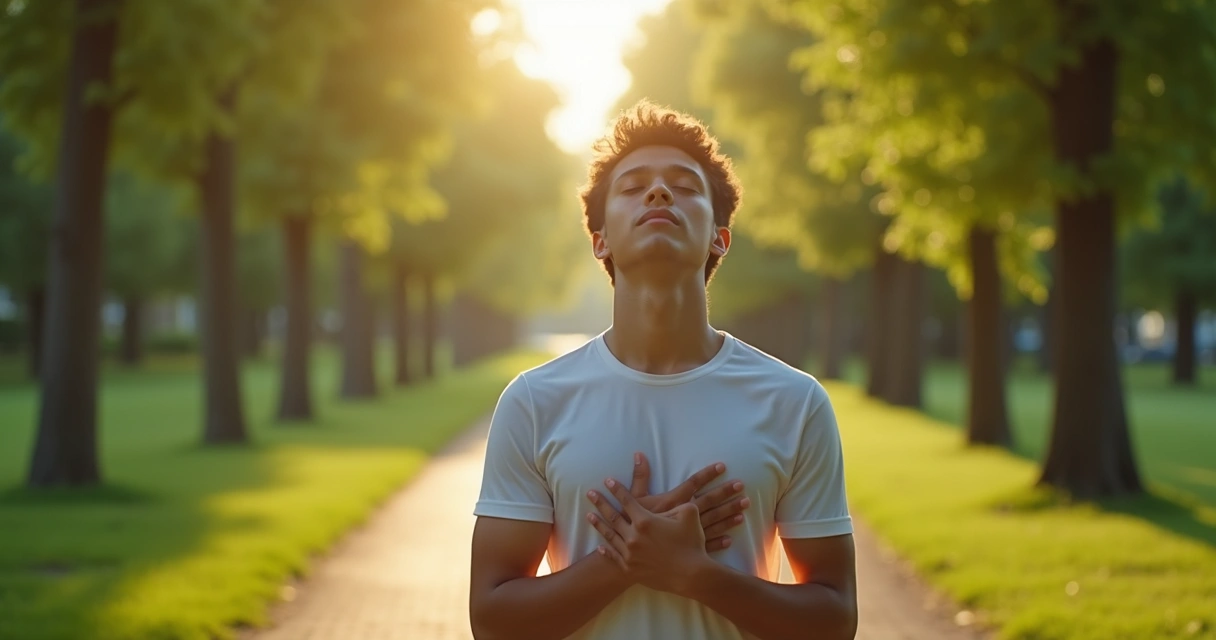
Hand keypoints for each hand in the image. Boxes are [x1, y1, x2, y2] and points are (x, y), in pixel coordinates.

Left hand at [587, 477, 711, 595]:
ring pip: (610, 536)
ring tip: (589, 515)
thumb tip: (679, 496)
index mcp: (645, 520)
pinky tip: (600, 546)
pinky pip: (614, 557)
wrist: (691, 575)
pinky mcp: (630, 569)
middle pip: (613, 516)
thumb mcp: (689, 514)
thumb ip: (680, 501)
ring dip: (598, 524)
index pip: (626, 500)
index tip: (607, 480)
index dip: (616, 489)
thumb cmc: (692, 543)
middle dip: (600, 503)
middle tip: (589, 494)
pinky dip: (606, 550)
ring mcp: (630, 554)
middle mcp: (633, 536)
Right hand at [624, 453, 750, 551]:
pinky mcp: (685, 550)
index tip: (722, 466)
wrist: (627, 557)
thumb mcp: (634, 499)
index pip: (692, 484)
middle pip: (708, 502)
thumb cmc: (630, 526)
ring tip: (743, 508)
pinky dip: (718, 542)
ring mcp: (686, 535)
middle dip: (725, 493)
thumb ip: (640, 477)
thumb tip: (639, 454)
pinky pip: (706, 545)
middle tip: (741, 486)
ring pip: (712, 523)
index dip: (707, 474)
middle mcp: (681, 518)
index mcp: (670, 503)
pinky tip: (730, 539)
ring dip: (728, 515)